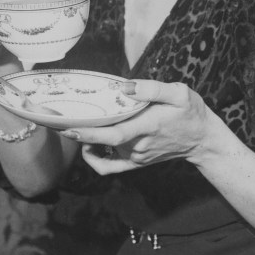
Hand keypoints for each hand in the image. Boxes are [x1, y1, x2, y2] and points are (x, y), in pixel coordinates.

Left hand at [61, 79, 230, 174]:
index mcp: (147, 127)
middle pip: (101, 141)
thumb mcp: (180, 93)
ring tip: (72, 121)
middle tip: (51, 118)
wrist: (202, 139)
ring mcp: (135, 156)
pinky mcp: (134, 163)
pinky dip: (94, 159)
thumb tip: (125, 87)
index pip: (113, 134)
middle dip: (76, 131)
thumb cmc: (191, 113)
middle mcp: (138, 145)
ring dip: (85, 139)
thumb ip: (153, 89)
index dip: (89, 133)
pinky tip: (88, 145)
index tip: (67, 127)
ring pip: (102, 151)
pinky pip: (108, 166)